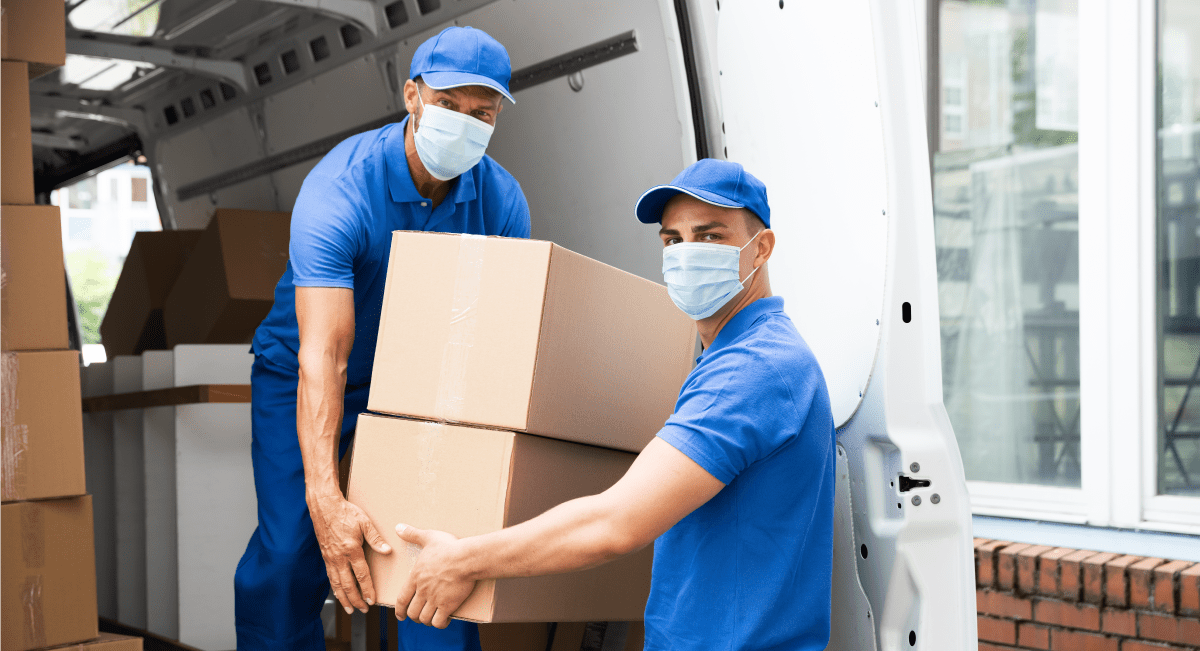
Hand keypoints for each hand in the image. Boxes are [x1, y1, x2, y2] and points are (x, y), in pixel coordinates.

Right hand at [308, 492, 391, 612]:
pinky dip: (335, 588)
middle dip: (356, 600)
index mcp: (351, 550)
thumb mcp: (364, 522)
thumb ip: (375, 538)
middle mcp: (339, 557)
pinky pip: (330, 577)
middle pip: (348, 585)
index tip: (372, 600)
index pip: (361, 575)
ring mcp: (330, 558)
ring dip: (343, 598)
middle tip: (363, 610)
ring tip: (350, 609)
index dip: (367, 589)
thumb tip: (387, 550)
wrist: (324, 506)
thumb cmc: (345, 512)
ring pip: (337, 584)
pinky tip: (339, 593)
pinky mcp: (325, 556)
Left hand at [395, 524, 476, 627]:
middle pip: (412, 612)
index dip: (399, 610)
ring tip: (432, 618)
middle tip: (419, 616)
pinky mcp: (448, 605)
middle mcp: (422, 591)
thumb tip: (398, 527)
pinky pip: (439, 621)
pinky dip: (440, 624)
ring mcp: (435, 599)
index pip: (401, 599)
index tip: (400, 616)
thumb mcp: (429, 537)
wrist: (466, 558)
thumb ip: (412, 534)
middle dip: (414, 616)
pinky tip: (444, 620)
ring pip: (424, 618)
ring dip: (426, 621)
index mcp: (416, 577)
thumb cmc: (449, 547)